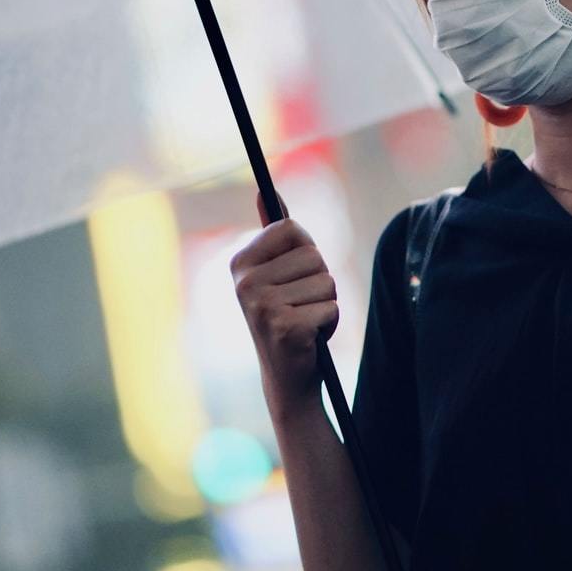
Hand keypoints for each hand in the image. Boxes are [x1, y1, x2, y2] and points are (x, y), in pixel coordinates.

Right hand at [231, 192, 337, 411]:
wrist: (287, 378)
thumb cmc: (287, 317)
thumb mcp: (277, 274)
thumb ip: (273, 234)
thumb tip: (263, 192)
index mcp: (240, 263)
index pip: (292, 228)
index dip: (305, 251)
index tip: (292, 277)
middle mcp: (245, 283)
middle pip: (313, 255)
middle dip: (319, 281)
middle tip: (300, 306)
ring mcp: (263, 307)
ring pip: (326, 281)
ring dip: (325, 303)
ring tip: (305, 321)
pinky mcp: (286, 328)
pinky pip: (331, 306)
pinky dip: (330, 323)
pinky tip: (310, 338)